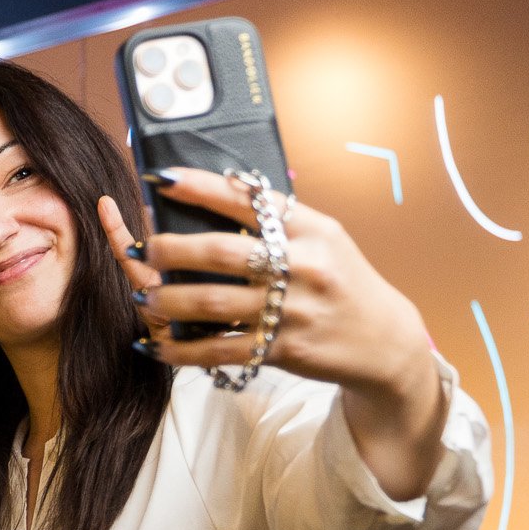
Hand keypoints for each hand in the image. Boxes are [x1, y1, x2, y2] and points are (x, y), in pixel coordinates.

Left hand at [98, 172, 447, 497]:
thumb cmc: (344, 281)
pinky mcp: (282, 350)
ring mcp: (291, 310)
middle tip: (144, 247)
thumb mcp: (325, 238)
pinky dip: (181, 350)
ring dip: (167, 298)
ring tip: (144, 293)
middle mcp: (302, 265)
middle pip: (220, 251)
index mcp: (311, 229)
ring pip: (211, 302)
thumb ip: (282, 219)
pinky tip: (155, 346)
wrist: (385, 340)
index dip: (199, 187)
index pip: (247, 199)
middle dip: (171, 248)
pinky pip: (218, 350)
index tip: (159, 178)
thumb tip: (223, 190)